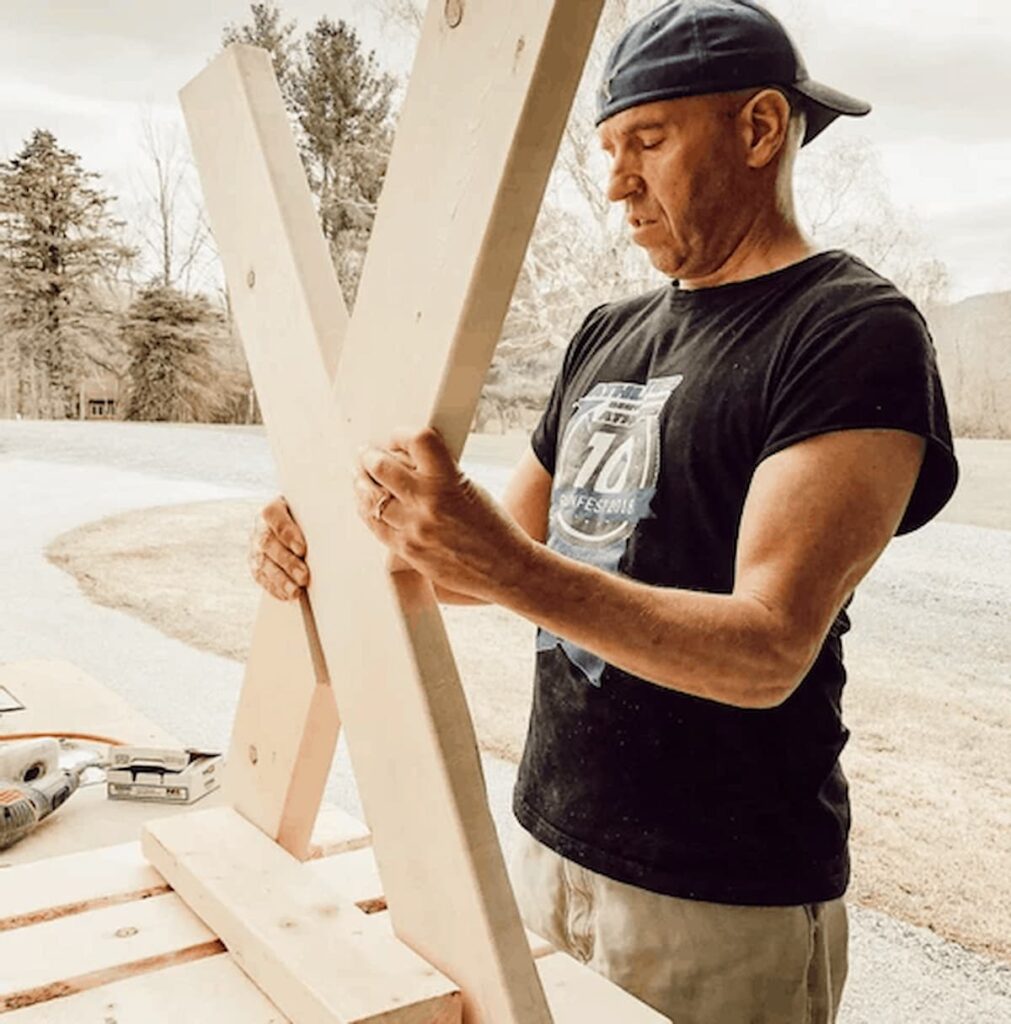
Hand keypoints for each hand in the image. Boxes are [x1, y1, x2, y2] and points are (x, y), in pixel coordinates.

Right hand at [249, 496, 310, 600]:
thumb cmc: (308, 517)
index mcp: (273, 509)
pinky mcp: (255, 564)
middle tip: (304, 576)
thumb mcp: (311, 512)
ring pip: (263, 564)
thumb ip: (320, 518)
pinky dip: (275, 589)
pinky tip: (288, 596)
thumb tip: (343, 527)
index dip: (287, 534)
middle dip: (287, 562)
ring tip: (296, 592)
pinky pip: (261, 578)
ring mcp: (255, 547)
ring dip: (280, 580)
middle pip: (268, 543)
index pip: (274, 516)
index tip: (302, 549)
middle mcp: (260, 527)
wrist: (294, 523)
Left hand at [354, 428, 534, 601]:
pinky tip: (367, 503)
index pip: (417, 441)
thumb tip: (404, 459)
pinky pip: (375, 526)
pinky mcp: (407, 551)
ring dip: (361, 483)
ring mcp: (415, 529)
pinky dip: (367, 510)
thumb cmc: (492, 527)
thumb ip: (437, 472)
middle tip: (366, 453)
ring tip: (360, 476)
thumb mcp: (470, 486)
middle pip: (381, 467)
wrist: (505, 568)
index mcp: (449, 480)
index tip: (396, 436)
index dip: (401, 434)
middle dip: (369, 456)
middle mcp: (429, 503)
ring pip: (371, 498)